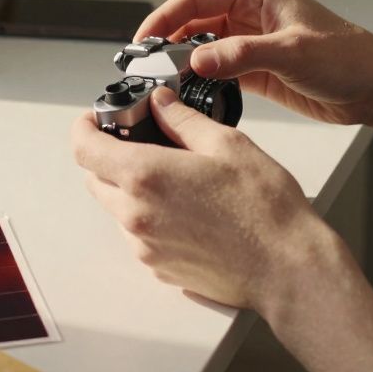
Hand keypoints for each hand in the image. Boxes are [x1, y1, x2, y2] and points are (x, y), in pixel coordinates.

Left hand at [71, 87, 329, 310]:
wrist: (288, 268)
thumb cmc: (265, 210)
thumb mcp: (227, 145)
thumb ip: (183, 120)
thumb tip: (160, 103)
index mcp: (146, 176)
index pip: (84, 148)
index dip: (85, 128)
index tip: (96, 120)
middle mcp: (136, 214)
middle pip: (95, 179)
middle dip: (109, 156)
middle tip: (142, 142)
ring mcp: (145, 246)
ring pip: (117, 209)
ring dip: (131, 189)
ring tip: (176, 180)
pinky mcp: (159, 268)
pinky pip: (139, 236)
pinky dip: (150, 218)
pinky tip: (189, 210)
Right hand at [136, 0, 372, 125]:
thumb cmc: (348, 58)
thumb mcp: (292, 53)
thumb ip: (241, 55)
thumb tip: (198, 59)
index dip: (163, 18)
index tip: (143, 41)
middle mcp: (250, 12)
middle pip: (192, 21)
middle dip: (167, 42)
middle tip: (146, 67)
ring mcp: (251, 40)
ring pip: (201, 46)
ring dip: (182, 62)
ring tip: (162, 82)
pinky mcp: (255, 67)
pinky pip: (216, 68)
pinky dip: (199, 79)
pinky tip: (187, 92)